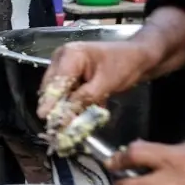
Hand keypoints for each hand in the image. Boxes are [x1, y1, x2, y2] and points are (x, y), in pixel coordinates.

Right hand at [38, 39, 166, 121]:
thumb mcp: (106, 83)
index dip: (50, 102)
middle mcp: (63, 59)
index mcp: (70, 55)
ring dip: (66, 109)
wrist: (139, 57)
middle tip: (59, 129)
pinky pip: (67, 94)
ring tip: (71, 126)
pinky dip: (74, 105)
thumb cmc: (125, 64)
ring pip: (59, 93)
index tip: (45, 118)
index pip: (55, 82)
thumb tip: (65, 116)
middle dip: (57, 108)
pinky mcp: (72, 76)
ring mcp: (66, 67)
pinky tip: (83, 115)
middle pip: (52, 88)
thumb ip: (84, 99)